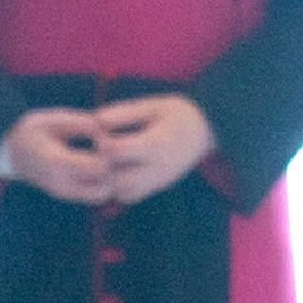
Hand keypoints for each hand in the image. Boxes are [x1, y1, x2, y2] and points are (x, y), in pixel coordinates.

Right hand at [0, 106, 114, 204]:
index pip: (99, 165)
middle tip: (114, 152)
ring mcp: (62, 193)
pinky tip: (100, 168)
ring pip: (102, 195)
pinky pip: (93, 197)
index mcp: (57, 161)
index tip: (110, 139)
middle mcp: (60, 182)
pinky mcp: (66, 196)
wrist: (9, 153)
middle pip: (105, 185)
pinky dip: (102, 184)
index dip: (112, 153)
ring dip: (110, 179)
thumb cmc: (32, 130)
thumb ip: (81, 123)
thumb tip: (107, 129)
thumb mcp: (53, 119)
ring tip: (107, 160)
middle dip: (115, 170)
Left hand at [91, 94, 218, 204]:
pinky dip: (116, 187)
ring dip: (107, 179)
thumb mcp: (154, 105)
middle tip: (98, 149)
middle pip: (116, 179)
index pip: (117, 151)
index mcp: (156, 144)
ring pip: (121, 193)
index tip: (99, 130)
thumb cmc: (177, 114)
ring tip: (106, 159)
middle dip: (101, 166)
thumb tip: (97, 120)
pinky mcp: (155, 188)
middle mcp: (157, 168)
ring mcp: (157, 182)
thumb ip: (125, 112)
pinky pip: (128, 197)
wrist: (206, 132)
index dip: (102, 141)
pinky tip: (115, 169)